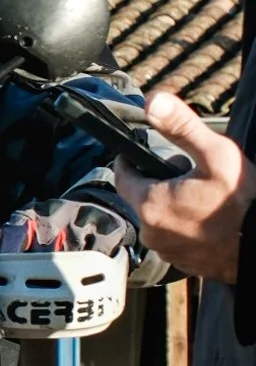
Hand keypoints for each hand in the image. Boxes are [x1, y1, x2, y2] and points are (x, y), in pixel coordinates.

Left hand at [111, 90, 253, 284]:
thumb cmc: (244, 203)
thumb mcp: (216, 154)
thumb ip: (181, 127)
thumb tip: (153, 102)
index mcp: (150, 205)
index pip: (122, 176)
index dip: (133, 160)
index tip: (145, 152)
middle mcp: (151, 232)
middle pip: (142, 195)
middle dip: (160, 181)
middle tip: (190, 173)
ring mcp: (167, 251)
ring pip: (159, 217)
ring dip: (173, 204)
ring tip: (203, 196)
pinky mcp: (182, 262)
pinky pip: (174, 236)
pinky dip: (185, 225)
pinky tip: (209, 217)